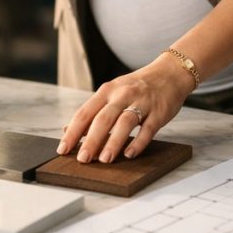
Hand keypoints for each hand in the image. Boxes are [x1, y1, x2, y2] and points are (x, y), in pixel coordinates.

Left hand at [56, 55, 194, 162]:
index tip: (62, 150)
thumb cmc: (136, 87)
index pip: (85, 113)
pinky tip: (129, 154)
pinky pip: (148, 128)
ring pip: (125, 122)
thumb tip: (66, 130)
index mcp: (107, 91)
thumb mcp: (112, 93)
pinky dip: (138, 142)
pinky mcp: (159, 112)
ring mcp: (142, 103)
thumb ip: (92, 112)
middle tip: (82, 159)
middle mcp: (122, 94)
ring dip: (113, 141)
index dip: (72, 132)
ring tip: (104, 159)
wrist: (170, 73)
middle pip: (103, 118)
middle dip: (91, 140)